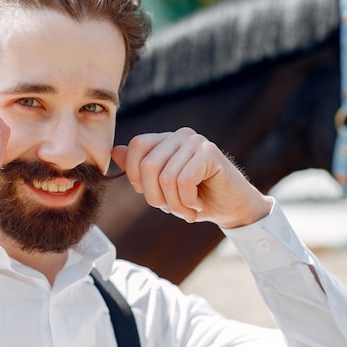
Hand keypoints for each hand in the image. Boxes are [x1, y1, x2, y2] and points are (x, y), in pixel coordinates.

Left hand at [111, 127, 273, 228]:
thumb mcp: (162, 189)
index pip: (136, 147)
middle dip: (156, 197)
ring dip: (175, 204)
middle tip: (173, 210)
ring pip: (166, 177)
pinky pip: (184, 180)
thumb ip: (140, 170)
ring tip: (187, 210)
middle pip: (148, 165)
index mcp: (166, 140)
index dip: (137, 177)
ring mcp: (196, 142)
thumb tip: (114, 152)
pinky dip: (188, 201)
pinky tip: (198, 204)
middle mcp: (180, 136)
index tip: (154, 196)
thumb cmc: (197, 198)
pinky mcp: (210, 153)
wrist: (233, 209)